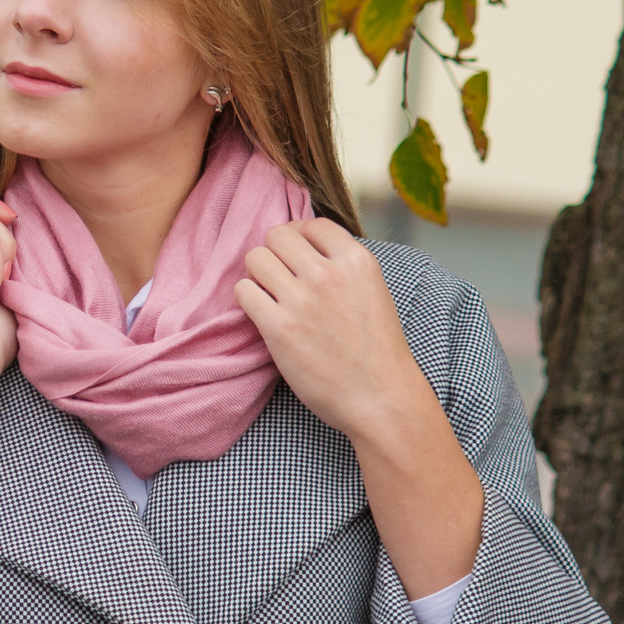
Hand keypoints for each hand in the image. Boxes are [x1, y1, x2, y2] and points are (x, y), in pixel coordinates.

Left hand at [235, 219, 483, 597]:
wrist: (380, 399)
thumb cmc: (377, 352)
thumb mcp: (373, 292)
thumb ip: (344, 267)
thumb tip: (307, 246)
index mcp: (357, 261)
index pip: (312, 224)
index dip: (300, 239)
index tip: (297, 258)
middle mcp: (328, 273)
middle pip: (277, 235)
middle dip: (274, 254)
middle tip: (278, 278)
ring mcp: (302, 299)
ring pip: (254, 258)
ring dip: (257, 275)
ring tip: (269, 295)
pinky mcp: (278, 327)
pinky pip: (243, 291)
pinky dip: (247, 299)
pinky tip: (261, 314)